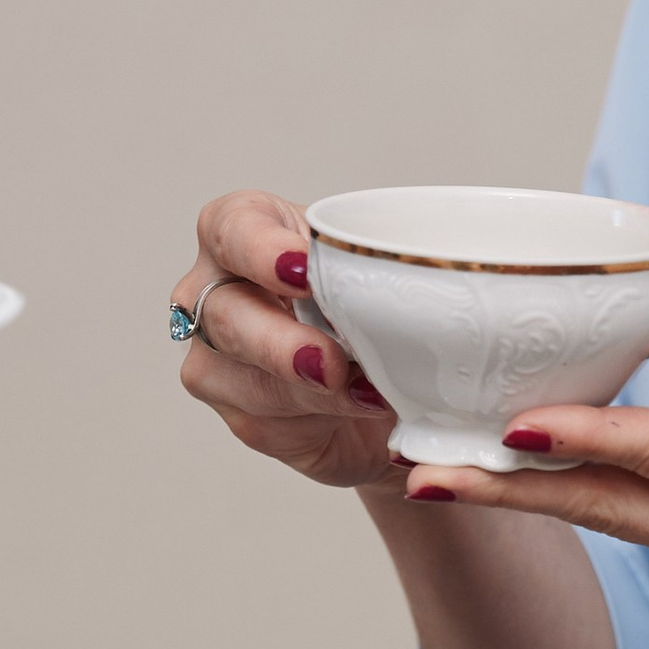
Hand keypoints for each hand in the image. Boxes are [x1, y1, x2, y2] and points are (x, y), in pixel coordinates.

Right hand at [174, 194, 406, 495]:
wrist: (386, 376)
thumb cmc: (372, 300)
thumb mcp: (382, 270)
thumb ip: (385, 271)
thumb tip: (430, 292)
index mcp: (245, 233)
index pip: (230, 227)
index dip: (259, 249)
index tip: (300, 269)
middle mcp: (218, 292)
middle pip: (223, 313)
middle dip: (277, 342)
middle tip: (331, 362)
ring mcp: (218, 357)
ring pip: (237, 378)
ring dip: (304, 391)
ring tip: (364, 394)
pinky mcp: (239, 413)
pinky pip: (264, 421)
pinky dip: (317, 418)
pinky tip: (356, 411)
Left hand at [405, 327, 648, 604]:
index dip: (591, 437)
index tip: (516, 423)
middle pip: (612, 509)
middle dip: (514, 491)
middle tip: (427, 472)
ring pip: (607, 520)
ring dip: (521, 497)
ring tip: (436, 474)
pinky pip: (624, 517)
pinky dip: (562, 492)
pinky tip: (501, 471)